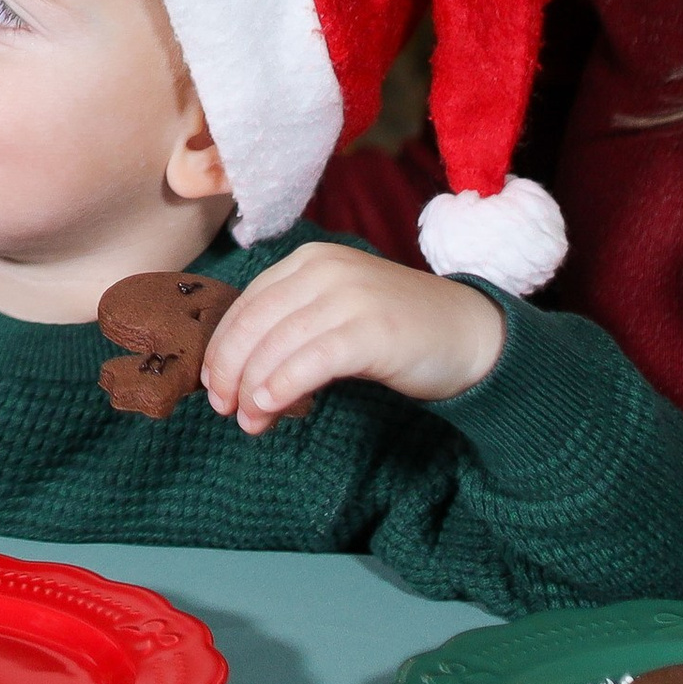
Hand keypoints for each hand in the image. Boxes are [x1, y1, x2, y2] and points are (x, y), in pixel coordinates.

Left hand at [200, 240, 506, 435]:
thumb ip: (293, 329)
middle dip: (229, 368)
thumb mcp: (337, 315)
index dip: (222, 345)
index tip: (210, 382)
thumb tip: (240, 372)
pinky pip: (312, 360)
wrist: (472, 334)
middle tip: (221, 407)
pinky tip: (270, 408)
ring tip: (248, 421)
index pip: (248, 303)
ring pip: (277, 343)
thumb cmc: (398, 330)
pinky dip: (282, 385)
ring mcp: (349, 297)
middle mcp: (324, 270)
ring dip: (253, 387)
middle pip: (255, 322)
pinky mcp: (371, 329)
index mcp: (309, 262)